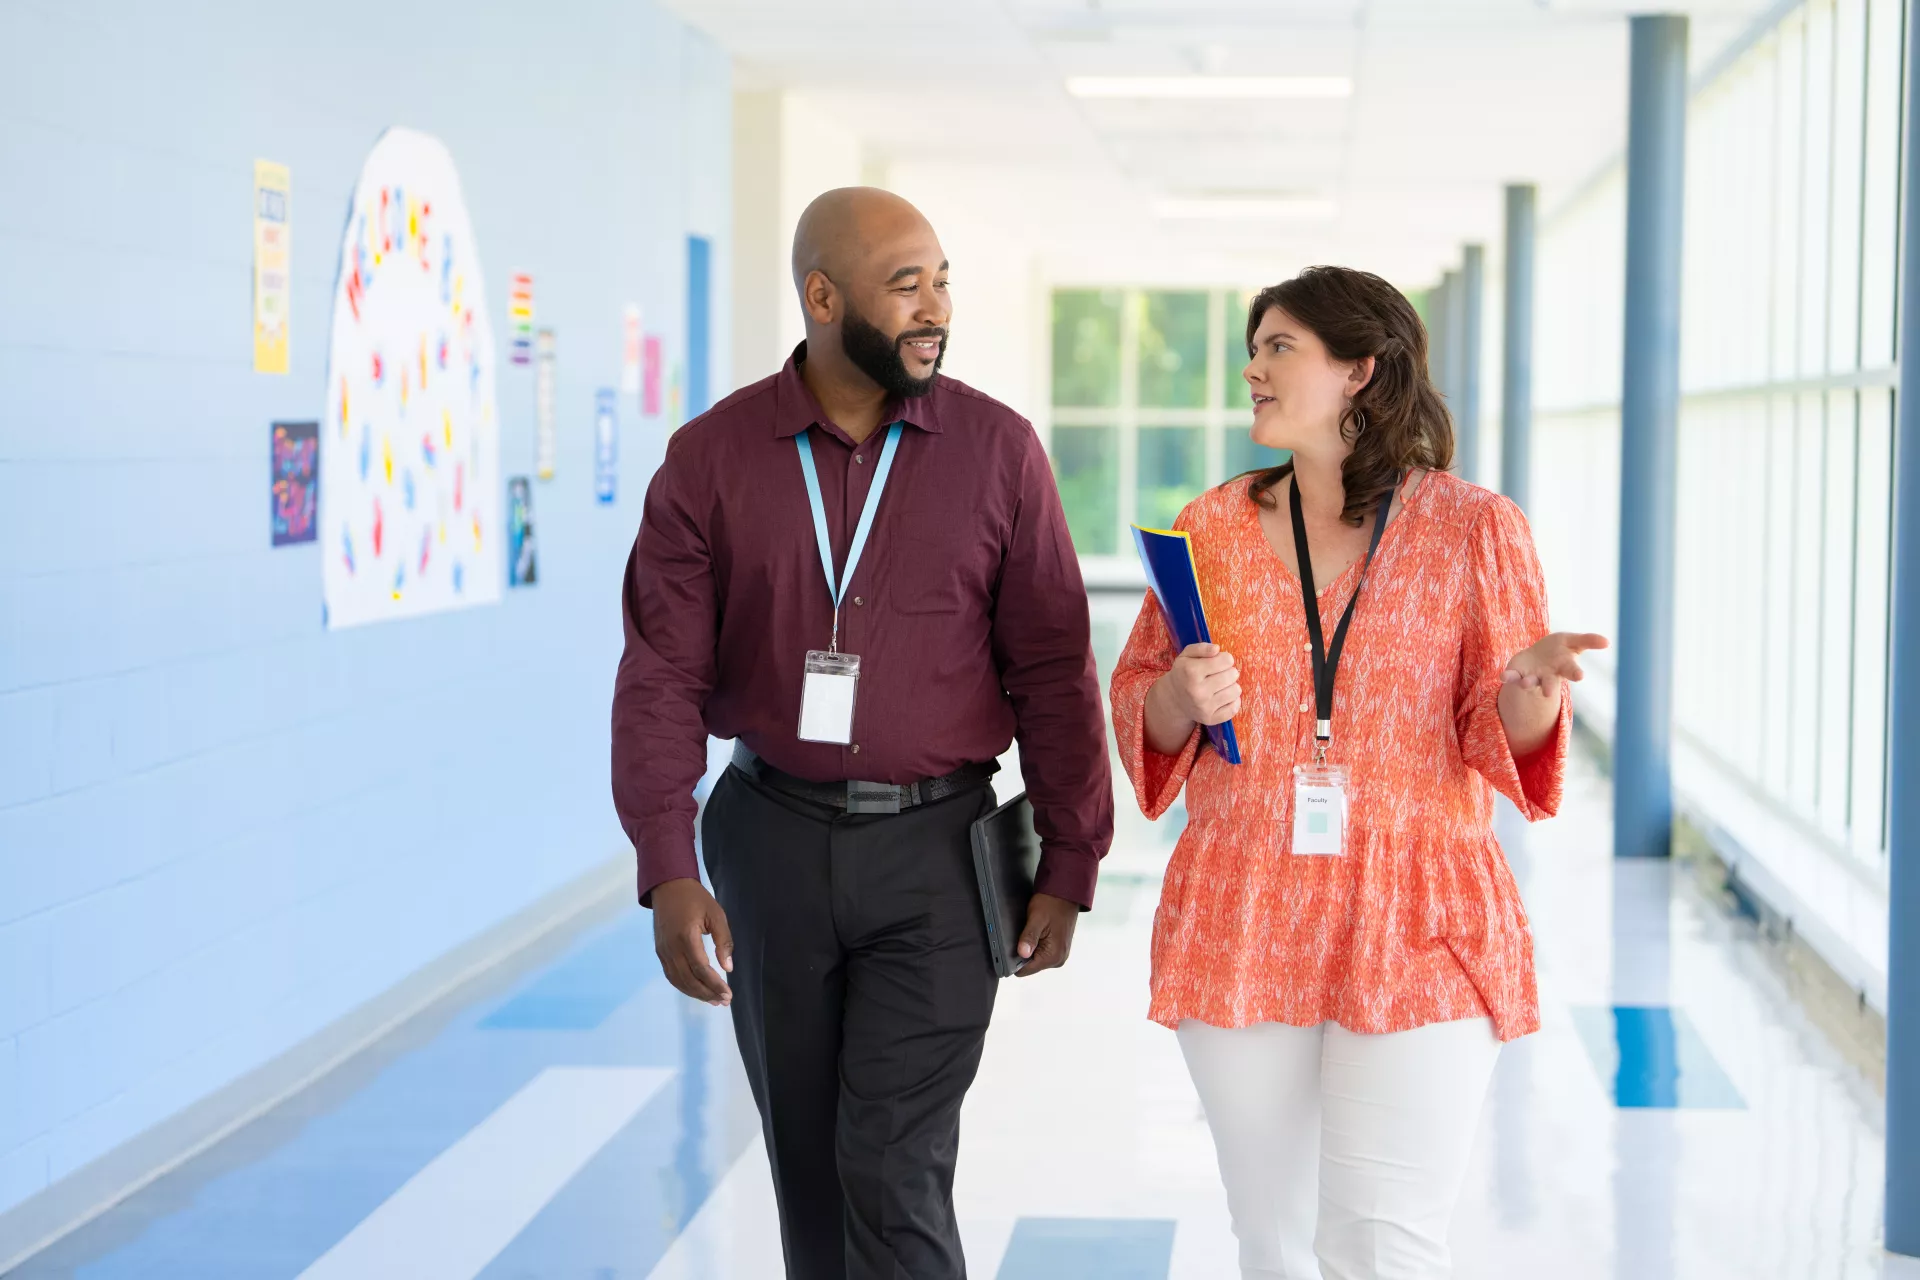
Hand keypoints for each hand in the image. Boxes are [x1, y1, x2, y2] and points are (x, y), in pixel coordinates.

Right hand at [651, 878, 733, 1006]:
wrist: (668, 886)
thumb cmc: (695, 898)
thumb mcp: (716, 914)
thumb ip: (724, 941)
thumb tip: (728, 967)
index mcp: (686, 937)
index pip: (701, 969)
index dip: (715, 984)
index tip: (728, 994)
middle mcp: (671, 948)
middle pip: (689, 979)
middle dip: (707, 993)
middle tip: (723, 1001)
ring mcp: (663, 951)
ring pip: (678, 980)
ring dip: (695, 993)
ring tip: (712, 1000)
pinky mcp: (660, 952)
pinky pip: (671, 975)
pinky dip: (684, 986)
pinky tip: (696, 990)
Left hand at [1014, 892, 1080, 977]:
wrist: (1065, 893)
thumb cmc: (1052, 903)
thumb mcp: (1036, 919)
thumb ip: (1029, 937)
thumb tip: (1022, 953)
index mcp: (1053, 956)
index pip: (1025, 970)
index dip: (1013, 960)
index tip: (1008, 949)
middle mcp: (1058, 959)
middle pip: (1030, 965)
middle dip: (1022, 952)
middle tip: (1020, 935)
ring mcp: (1059, 954)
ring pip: (1034, 959)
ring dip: (1029, 947)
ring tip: (1029, 931)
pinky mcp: (1058, 948)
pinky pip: (1041, 952)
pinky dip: (1035, 944)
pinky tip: (1035, 932)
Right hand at [1157, 642, 1241, 727]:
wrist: (1173, 699)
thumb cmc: (1184, 673)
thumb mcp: (1186, 655)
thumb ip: (1201, 647)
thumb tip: (1217, 649)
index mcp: (1191, 672)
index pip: (1227, 660)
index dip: (1225, 659)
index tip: (1218, 662)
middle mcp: (1197, 691)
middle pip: (1233, 674)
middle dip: (1229, 671)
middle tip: (1219, 674)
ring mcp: (1204, 707)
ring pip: (1236, 690)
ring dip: (1231, 686)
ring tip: (1221, 686)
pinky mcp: (1210, 719)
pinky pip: (1235, 708)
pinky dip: (1232, 701)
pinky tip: (1223, 697)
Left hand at [1502, 631, 1609, 700]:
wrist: (1536, 658)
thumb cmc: (1559, 649)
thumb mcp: (1574, 641)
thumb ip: (1589, 641)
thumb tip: (1608, 641)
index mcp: (1563, 667)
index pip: (1571, 670)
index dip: (1575, 673)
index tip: (1580, 676)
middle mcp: (1548, 675)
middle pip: (1550, 683)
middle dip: (1549, 687)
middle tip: (1549, 694)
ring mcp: (1532, 676)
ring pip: (1531, 682)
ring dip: (1528, 683)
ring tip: (1525, 683)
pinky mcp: (1517, 673)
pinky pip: (1512, 676)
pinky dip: (1508, 677)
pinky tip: (1503, 677)